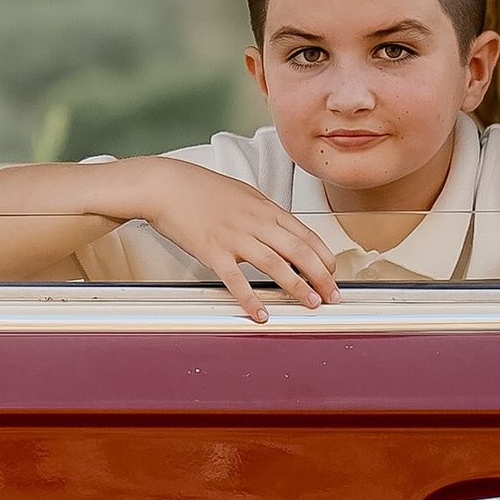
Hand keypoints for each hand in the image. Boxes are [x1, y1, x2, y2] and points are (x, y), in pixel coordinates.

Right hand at [97, 158, 337, 323]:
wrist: (167, 185)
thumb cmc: (200, 189)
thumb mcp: (242, 194)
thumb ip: (263, 213)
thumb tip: (280, 230)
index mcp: (264, 208)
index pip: (305, 233)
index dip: (324, 255)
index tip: (332, 272)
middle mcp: (255, 222)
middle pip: (298, 250)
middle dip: (321, 275)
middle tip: (332, 294)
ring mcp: (235, 237)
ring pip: (275, 264)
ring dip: (297, 286)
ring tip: (311, 303)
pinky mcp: (213, 251)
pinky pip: (236, 280)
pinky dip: (250, 299)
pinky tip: (261, 314)